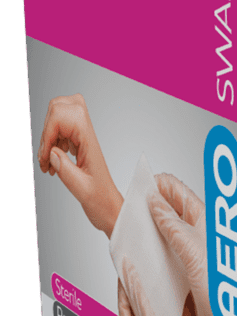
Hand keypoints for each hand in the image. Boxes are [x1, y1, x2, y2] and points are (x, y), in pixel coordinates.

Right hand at [38, 94, 122, 236]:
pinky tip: (52, 162)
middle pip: (62, 106)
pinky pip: (61, 131)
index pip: (65, 116)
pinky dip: (51, 143)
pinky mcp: (80, 144)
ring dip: (47, 137)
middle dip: (46, 127)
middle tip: (46, 153)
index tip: (47, 155)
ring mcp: (84, 139)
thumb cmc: (101, 201)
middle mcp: (88, 137)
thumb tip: (51, 152)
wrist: (110, 209)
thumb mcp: (80, 189)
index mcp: (91, 143)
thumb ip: (65, 169)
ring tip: (48, 163)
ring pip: (59, 117)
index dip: (48, 132)